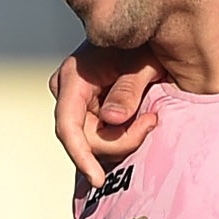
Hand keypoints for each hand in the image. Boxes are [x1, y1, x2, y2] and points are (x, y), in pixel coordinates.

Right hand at [51, 46, 163, 184]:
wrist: (145, 38)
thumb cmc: (143, 45)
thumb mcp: (142, 64)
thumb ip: (128, 90)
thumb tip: (111, 119)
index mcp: (74, 77)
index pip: (68, 125)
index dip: (81, 155)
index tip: (98, 179)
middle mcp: (68, 93)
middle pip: (86, 140)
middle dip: (121, 141)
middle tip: (151, 121)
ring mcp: (77, 105)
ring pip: (96, 143)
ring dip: (126, 138)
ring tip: (149, 115)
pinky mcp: (89, 113)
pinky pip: (103, 138)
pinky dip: (125, 136)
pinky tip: (142, 122)